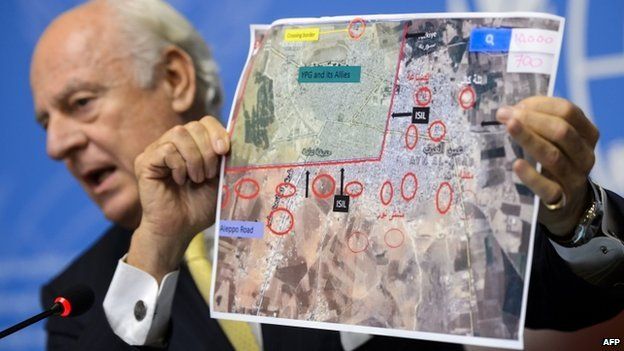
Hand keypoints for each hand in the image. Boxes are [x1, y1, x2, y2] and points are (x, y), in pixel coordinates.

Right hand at [127, 116, 228, 281]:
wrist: (180, 229)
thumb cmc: (200, 207)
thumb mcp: (220, 179)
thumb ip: (227, 158)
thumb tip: (240, 139)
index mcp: (193, 145)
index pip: (206, 122)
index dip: (217, 132)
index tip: (224, 151)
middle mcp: (173, 143)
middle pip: (194, 126)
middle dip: (208, 150)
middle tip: (209, 174)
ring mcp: (157, 151)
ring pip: (179, 133)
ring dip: (194, 158)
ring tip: (196, 179)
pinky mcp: (145, 162)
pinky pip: (166, 150)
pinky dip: (179, 165)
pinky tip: (180, 180)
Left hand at [496, 96, 598, 236]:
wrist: (567, 205)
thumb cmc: (554, 163)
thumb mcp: (554, 142)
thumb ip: (539, 123)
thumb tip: (510, 111)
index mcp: (587, 135)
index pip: (569, 112)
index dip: (541, 105)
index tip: (515, 106)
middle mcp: (585, 155)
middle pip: (562, 131)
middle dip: (531, 120)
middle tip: (503, 115)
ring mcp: (575, 178)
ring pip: (553, 156)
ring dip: (529, 139)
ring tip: (508, 127)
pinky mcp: (560, 199)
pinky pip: (547, 187)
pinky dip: (531, 175)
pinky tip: (517, 164)